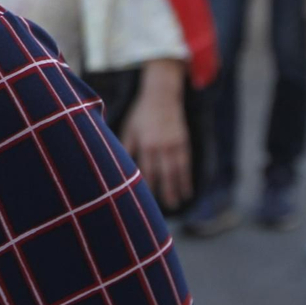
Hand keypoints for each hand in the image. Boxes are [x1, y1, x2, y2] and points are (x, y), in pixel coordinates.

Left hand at [121, 64, 191, 209]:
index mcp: (145, 143)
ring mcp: (174, 145)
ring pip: (177, 171)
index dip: (146, 185)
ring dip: (178, 188)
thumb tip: (118, 164)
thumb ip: (125, 146)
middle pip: (164, 174)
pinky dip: (187, 178)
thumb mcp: (129, 127)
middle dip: (165, 192)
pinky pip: (186, 164)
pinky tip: (187, 189)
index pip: (145, 170)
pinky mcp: (184, 142)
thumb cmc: (141, 113)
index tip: (145, 200)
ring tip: (178, 202)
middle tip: (166, 208)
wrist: (162, 96)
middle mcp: (161, 146)